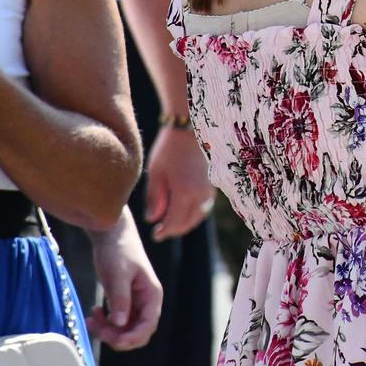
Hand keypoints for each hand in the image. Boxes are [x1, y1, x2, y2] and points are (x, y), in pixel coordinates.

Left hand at [85, 208, 162, 350]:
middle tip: (98, 327)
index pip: (148, 325)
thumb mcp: (118, 274)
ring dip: (108, 331)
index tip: (115, 341)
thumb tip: (120, 324)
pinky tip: (94, 313)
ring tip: (91, 319)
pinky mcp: (123, 301)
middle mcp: (146, 301)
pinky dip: (105, 323)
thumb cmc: (118, 249)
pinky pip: (116, 322)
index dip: (133, 337)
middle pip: (137, 332)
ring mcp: (134, 303)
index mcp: (152, 294)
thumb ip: (120, 299)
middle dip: (117, 336)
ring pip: (125, 329)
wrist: (110, 234)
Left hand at [144, 125, 213, 240]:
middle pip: (188, 222)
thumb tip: (153, 219)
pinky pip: (204, 207)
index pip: (175, 222)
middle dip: (175, 230)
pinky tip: (183, 211)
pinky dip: (194, 214)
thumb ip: (154, 198)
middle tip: (162, 232)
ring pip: (198, 216)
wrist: (189, 129)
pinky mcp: (212, 185)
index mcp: (184, 193)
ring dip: (185, 223)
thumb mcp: (156, 173)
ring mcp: (208, 190)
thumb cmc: (168, 149)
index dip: (165, 231)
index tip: (155, 235)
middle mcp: (200, 194)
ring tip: (172, 223)